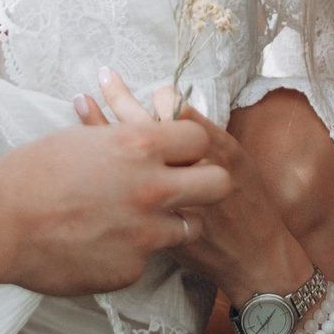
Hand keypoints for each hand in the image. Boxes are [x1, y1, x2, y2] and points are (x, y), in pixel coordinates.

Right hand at [0, 116, 229, 295]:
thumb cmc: (30, 173)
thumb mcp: (81, 139)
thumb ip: (122, 139)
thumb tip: (143, 132)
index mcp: (139, 146)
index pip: (200, 139)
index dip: (188, 147)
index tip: (176, 154)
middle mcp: (152, 188)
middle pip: (218, 184)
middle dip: (205, 184)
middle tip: (183, 188)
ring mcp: (145, 233)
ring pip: (190, 227)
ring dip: (170, 223)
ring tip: (137, 221)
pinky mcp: (131, 269)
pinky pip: (147, 259)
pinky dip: (129, 253)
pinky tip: (100, 247)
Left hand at [77, 70, 313, 304]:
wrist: (252, 258)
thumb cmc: (248, 206)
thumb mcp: (238, 164)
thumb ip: (206, 137)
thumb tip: (172, 109)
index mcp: (214, 148)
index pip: (176, 107)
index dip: (160, 95)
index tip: (149, 91)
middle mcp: (189, 169)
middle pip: (146, 124)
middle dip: (121, 97)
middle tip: (104, 75)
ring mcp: (168, 197)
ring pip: (127, 153)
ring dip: (102, 125)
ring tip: (81, 101)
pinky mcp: (154, 221)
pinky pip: (119, 186)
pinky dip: (102, 166)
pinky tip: (84, 147)